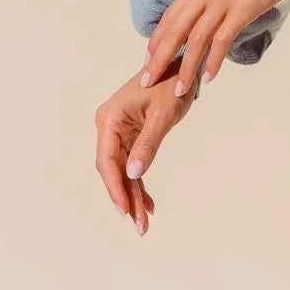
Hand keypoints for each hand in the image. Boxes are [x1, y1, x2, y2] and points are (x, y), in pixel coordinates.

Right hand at [94, 58, 195, 234]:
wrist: (182, 63)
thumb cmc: (173, 82)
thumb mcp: (163, 114)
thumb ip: (148, 143)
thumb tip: (133, 174)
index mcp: (110, 118)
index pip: (107, 160)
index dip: (114, 188)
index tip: (124, 211)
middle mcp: (110, 126)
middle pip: (114, 169)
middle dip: (126, 198)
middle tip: (139, 226)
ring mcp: (119, 131)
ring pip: (123, 171)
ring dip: (134, 195)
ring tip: (144, 223)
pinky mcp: (131, 135)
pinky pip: (133, 163)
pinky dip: (140, 183)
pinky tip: (148, 204)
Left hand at [139, 0, 289, 97]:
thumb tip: (201, 16)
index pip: (171, 15)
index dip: (158, 39)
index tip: (149, 59)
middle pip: (176, 29)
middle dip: (160, 58)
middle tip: (149, 80)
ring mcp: (222, 0)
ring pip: (197, 39)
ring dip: (186, 67)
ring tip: (179, 90)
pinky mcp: (242, 10)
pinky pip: (222, 40)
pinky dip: (213, 60)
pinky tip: (209, 77)